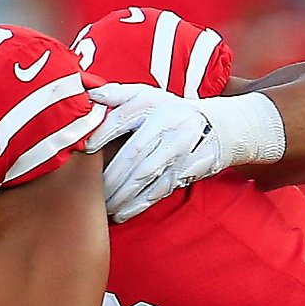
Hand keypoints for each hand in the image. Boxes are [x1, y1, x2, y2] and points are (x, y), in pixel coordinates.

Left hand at [86, 84, 284, 221]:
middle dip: (111, 175)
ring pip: (147, 176)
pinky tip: (122, 213)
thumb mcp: (148, 95)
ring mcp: (180, 151)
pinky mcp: (187, 171)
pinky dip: (139, 204)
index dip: (102, 134)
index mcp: (153, 104)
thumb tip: (87, 93)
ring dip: (123, 194)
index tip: (84, 150)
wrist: (220, 126)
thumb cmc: (173, 111)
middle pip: (134, 154)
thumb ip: (117, 94)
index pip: (122, 119)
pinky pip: (160, 191)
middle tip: (90, 190)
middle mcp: (168, 126)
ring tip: (102, 206)